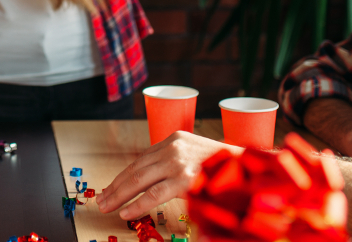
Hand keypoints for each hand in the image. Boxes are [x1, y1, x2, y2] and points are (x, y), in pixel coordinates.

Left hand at [95, 131, 236, 220]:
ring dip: (120, 195)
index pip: (141, 160)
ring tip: (107, 206)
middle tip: (101, 199)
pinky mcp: (184, 179)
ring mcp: (177, 163)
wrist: (249, 166)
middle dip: (116, 186)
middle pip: (135, 169)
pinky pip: (154, 194)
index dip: (123, 176)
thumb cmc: (224, 165)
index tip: (110, 187)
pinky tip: (126, 211)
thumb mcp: (194, 154)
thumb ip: (174, 163)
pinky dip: (137, 203)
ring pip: (140, 180)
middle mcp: (172, 147)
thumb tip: (151, 184)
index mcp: (173, 139)